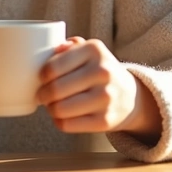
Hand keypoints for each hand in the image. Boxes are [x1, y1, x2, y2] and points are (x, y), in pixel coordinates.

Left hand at [36, 37, 162, 142]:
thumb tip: (55, 48)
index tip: (43, 79)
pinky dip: (59, 122)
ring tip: (53, 105)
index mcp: (94, 50)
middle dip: (43, 95)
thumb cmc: (99, 71)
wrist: (129, 96)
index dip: (41, 76)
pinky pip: (67, 125)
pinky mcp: (104, 121)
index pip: (52, 67)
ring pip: (59, 109)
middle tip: (43, 95)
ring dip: (51, 109)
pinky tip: (63, 116)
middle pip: (55, 89)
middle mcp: (102, 72)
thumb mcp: (89, 52)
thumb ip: (70, 46)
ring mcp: (105, 97)